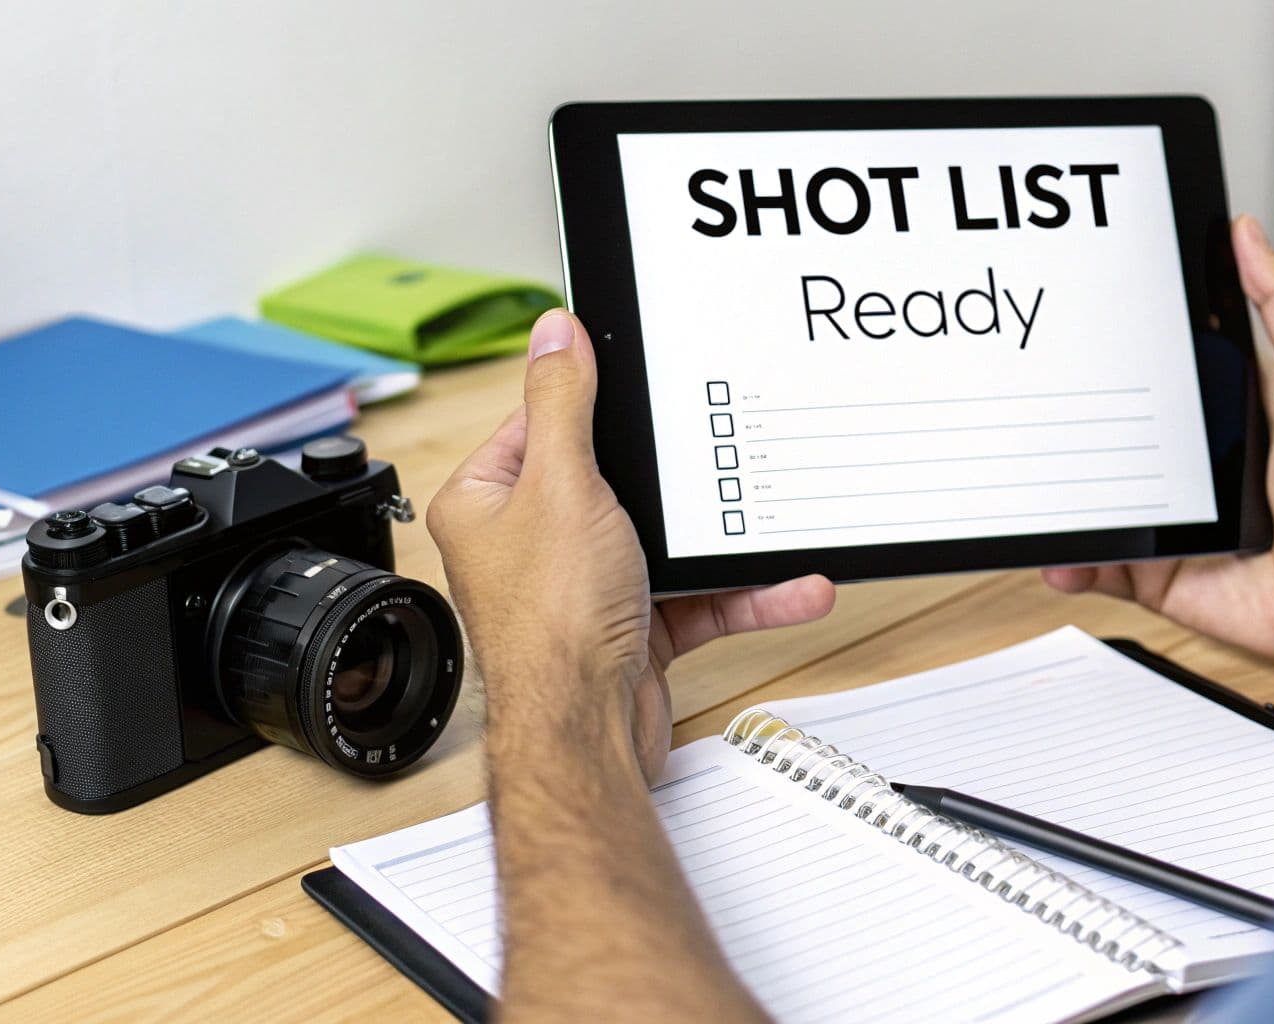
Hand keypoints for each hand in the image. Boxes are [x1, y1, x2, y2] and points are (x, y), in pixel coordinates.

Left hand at [428, 309, 834, 778]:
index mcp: (487, 501)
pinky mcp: (630, 629)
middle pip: (609, 480)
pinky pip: (694, 597)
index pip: (540, 425)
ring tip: (767, 522)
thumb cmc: (551, 624)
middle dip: (671, 479)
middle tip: (711, 450)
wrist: (586, 732)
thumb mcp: (563, 483)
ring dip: (719, 543)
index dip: (590, 407)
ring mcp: (581, 588)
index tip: (635, 387)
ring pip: (661, 543)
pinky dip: (741, 594)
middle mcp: (527, 544)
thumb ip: (563, 402)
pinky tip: (786, 586)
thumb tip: (555, 334)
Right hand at [1044, 216, 1273, 698]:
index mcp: (1229, 410)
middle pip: (1110, 435)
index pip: (1158, 372)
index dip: (1117, 354)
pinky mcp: (1156, 570)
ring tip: (1025, 477)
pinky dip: (1069, 559)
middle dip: (1068, 423)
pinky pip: (1097, 563)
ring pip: (1093, 500)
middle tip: (1032, 403)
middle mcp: (1194, 464)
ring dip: (1057, 493)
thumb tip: (1247, 236)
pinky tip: (1057, 547)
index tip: (1077, 330)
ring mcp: (1171, 519)